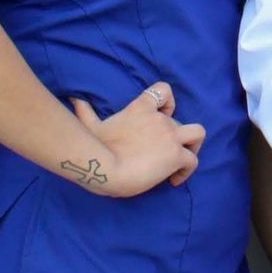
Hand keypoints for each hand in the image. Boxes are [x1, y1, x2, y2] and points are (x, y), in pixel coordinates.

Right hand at [73, 85, 204, 197]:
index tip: (161, 118)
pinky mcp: (176, 156)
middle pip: (180, 121)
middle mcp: (160, 119)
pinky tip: (173, 181)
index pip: (164, 91)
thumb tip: (73, 98)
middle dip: (174, 138)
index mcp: (140, 108)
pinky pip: (192, 161)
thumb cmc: (94, 147)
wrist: (104, 166)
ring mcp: (170, 136)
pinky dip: (186, 171)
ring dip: (193, 147)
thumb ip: (84, 111)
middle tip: (163, 155)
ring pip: (198, 134)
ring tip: (181, 162)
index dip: (168, 103)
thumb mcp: (89, 124)